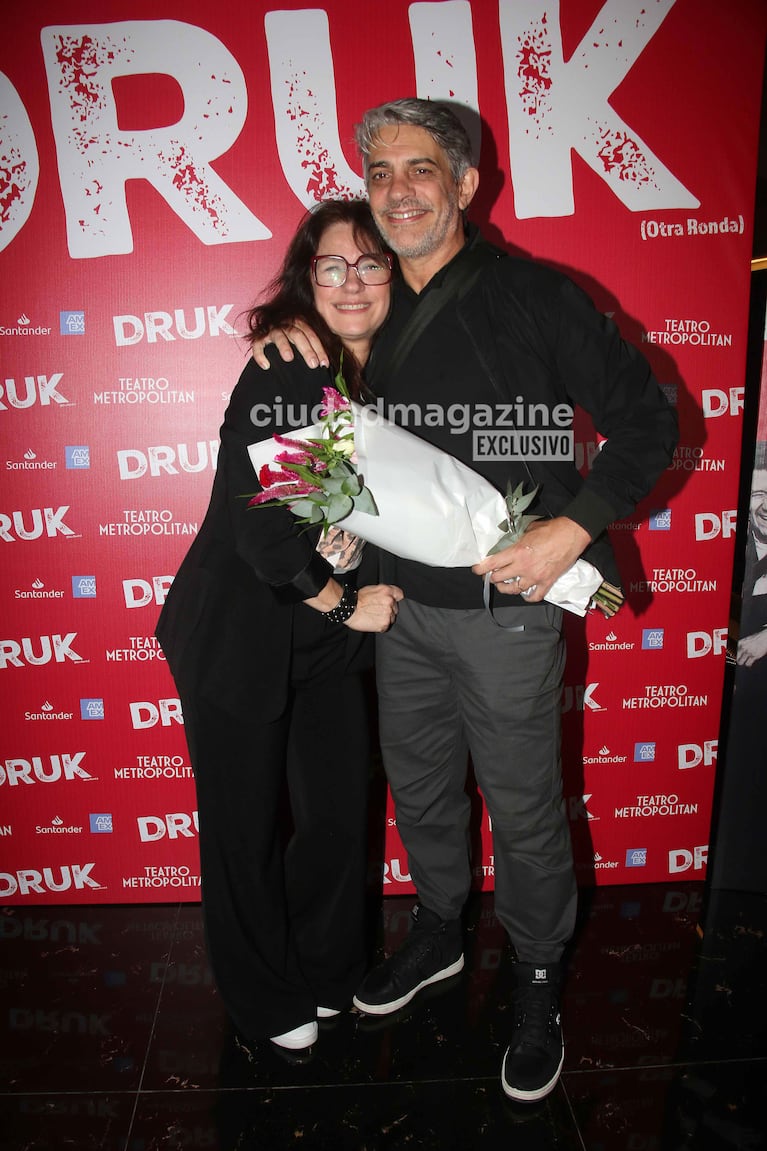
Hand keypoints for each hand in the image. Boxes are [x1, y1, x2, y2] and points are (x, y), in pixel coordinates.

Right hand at [251, 322, 328, 369]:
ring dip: (284, 346)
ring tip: (289, 358)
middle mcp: (285, 324)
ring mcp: (271, 330)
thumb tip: (325, 364)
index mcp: (298, 322)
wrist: (269, 333)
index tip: (324, 364)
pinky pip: (258, 345)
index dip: (319, 349)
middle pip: (297, 334)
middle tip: (313, 364)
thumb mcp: (303, 339)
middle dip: (306, 350)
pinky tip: (266, 366)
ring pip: (278, 336)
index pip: (311, 335)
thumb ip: (312, 347)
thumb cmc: (291, 341)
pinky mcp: (259, 339)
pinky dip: (260, 355)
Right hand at [346, 584, 403, 632]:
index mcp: (387, 591)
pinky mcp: (384, 624)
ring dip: (385, 618)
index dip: (395, 599)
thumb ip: (384, 591)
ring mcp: (388, 613)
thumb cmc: (357, 599)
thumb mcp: (372, 589)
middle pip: (396, 608)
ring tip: (374, 616)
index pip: (400, 595)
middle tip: (377, 610)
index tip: (391, 602)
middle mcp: (390, 601)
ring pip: (392, 618)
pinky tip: (373, 621)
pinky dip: (380, 626)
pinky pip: (386, 626)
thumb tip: (390, 595)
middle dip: (389, 609)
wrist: (348, 609)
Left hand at [471, 517, 590, 601]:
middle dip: (492, 577)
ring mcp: (535, 577)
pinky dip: (528, 597)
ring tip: (503, 586)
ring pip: (513, 589)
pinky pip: (534, 596)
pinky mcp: (547, 582)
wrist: (572, 534)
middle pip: (499, 578)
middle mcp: (523, 567)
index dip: (481, 568)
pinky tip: (525, 593)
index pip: (492, 563)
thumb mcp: (528, 530)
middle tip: (491, 575)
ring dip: (506, 588)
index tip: (476, 569)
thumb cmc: (552, 529)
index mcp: (517, 552)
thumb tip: (509, 542)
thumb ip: (516, 538)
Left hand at [736, 627, 766, 666]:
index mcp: (740, 643)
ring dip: (743, 662)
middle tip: (740, 660)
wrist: (765, 638)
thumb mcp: (746, 640)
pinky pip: (748, 663)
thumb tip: (738, 651)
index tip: (735, 657)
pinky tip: (750, 662)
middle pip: (736, 658)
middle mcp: (743, 648)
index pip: (733, 652)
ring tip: (746, 661)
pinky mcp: (754, 656)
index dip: (735, 655)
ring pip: (740, 662)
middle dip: (738, 660)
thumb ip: (742, 645)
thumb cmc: (758, 638)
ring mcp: (748, 652)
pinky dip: (748, 664)